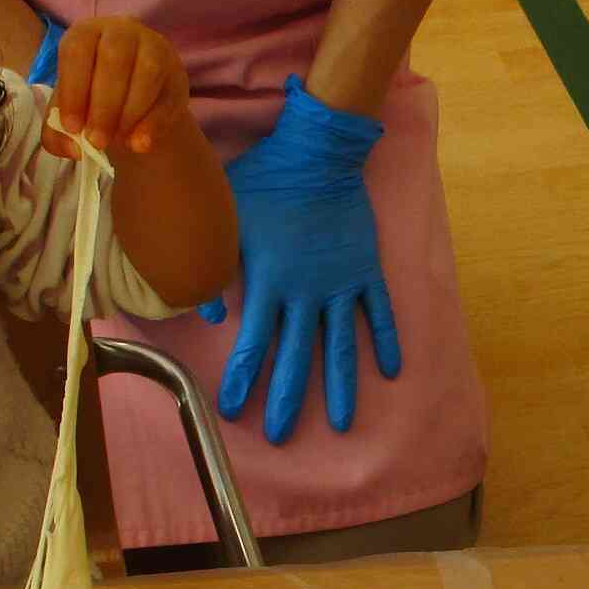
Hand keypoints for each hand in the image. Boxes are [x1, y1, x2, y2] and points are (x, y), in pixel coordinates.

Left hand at [41, 16, 192, 158]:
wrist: (133, 102)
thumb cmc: (92, 97)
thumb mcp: (70, 110)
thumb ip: (58, 132)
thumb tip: (73, 148)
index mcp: (87, 32)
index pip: (77, 51)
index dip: (73, 90)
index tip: (72, 127)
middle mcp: (122, 31)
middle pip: (114, 60)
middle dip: (104, 106)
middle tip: (97, 141)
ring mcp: (155, 48)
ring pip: (147, 73)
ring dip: (129, 113)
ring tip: (118, 141)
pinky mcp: (177, 75)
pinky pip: (168, 97)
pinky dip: (154, 124)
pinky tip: (140, 144)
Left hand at [199, 75, 399, 442]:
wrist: (318, 152)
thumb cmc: (265, 181)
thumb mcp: (226, 220)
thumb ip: (213, 267)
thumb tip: (198, 310)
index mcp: (270, 282)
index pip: (253, 344)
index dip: (243, 380)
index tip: (233, 411)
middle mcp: (307, 293)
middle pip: (296, 358)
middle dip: (285, 399)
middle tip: (279, 436)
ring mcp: (341, 285)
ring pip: (340, 347)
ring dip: (338, 389)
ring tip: (339, 425)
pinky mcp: (366, 271)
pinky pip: (378, 314)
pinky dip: (384, 343)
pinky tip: (390, 373)